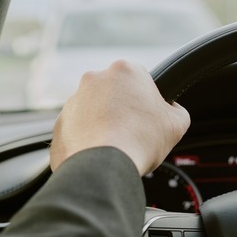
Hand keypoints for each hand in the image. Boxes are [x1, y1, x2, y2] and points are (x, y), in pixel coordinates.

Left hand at [50, 60, 189, 175]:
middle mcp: (95, 79)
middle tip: (133, 132)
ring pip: (93, 110)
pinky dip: (87, 139)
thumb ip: (177, 110)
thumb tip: (173, 110)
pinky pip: (77, 129)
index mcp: (125, 71)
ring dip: (103, 123)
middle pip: (114, 93)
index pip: (140, 80)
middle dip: (122, 109)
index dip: (147, 100)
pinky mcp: (60, 122)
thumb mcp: (176, 124)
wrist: (103, 166)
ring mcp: (73, 100)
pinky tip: (99, 153)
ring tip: (115, 145)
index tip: (148, 118)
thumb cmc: (140, 141)